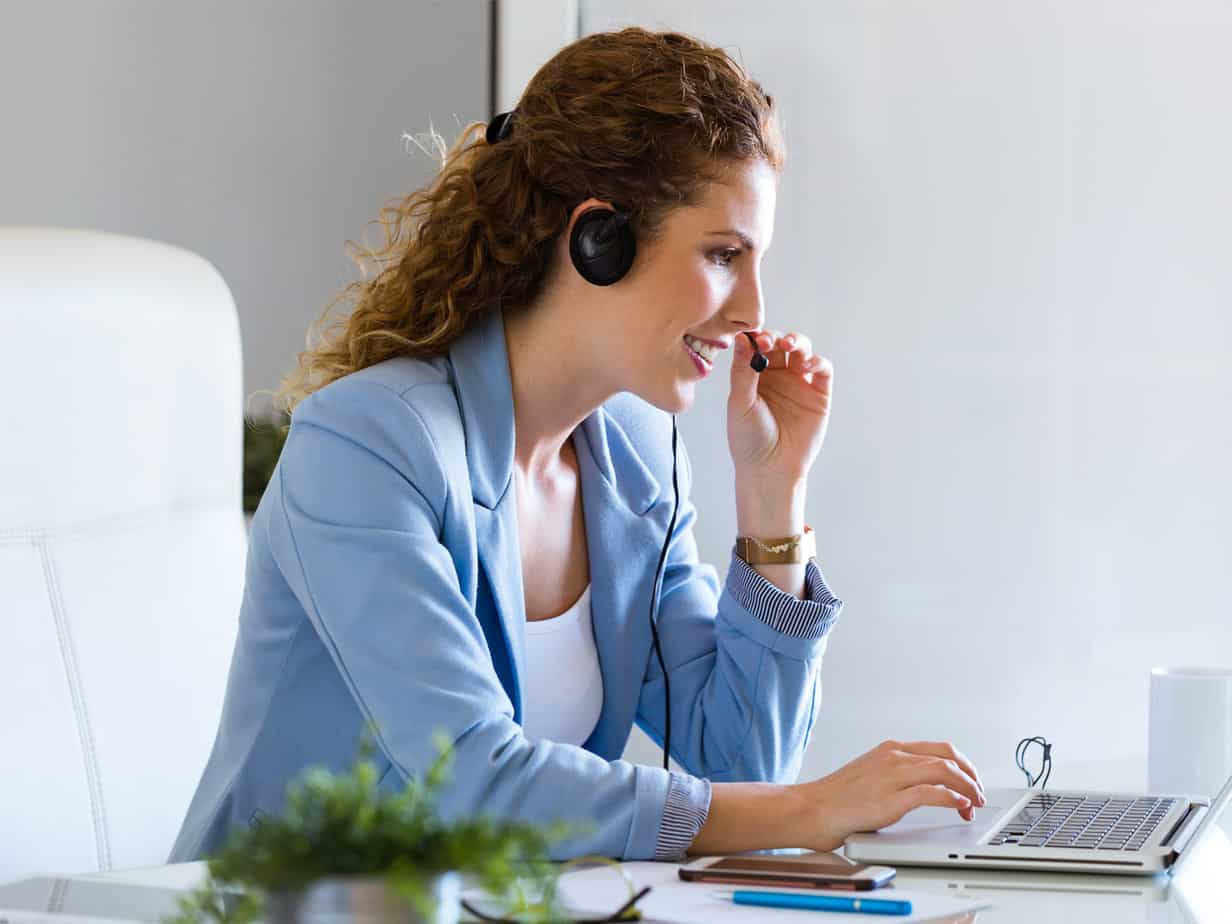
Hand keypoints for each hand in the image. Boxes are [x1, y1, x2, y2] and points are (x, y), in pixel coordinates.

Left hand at [728, 329, 832, 486]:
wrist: (770, 469)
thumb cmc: (749, 439)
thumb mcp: (739, 402)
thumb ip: (742, 370)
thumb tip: (741, 337)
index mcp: (754, 375)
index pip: (758, 346)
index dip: (757, 337)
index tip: (752, 338)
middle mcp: (778, 376)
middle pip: (781, 343)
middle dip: (776, 337)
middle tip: (769, 342)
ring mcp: (799, 383)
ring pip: (803, 350)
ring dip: (798, 341)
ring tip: (789, 346)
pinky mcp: (819, 394)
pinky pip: (823, 370)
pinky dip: (817, 361)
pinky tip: (806, 365)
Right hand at [792, 739, 985, 851]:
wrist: (811, 809)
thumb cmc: (836, 798)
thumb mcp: (870, 774)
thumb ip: (895, 774)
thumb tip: (924, 786)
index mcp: (890, 749)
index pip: (940, 748)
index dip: (963, 765)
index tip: (971, 781)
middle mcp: (893, 757)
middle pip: (948, 756)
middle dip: (971, 775)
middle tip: (979, 794)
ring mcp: (892, 776)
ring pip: (945, 771)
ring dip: (968, 788)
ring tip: (974, 804)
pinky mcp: (891, 799)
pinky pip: (933, 793)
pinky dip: (953, 798)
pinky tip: (960, 806)